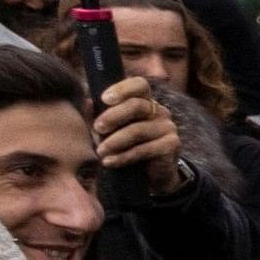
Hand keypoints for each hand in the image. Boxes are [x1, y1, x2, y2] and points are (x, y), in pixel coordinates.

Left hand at [92, 73, 187, 193]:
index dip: (122, 89)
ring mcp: (168, 127)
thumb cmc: (126, 146)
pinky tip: (109, 162)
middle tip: (97, 128)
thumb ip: (98, 115)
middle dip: (113, 116)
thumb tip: (88, 102)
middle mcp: (159, 111)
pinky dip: (124, 156)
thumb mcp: (109, 129)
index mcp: (145, 101)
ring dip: (115, 141)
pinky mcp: (172, 145)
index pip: (139, 85)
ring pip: (138, 130)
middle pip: (137, 105)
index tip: (104, 99)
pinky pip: (144, 149)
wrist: (149, 174)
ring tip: (100, 152)